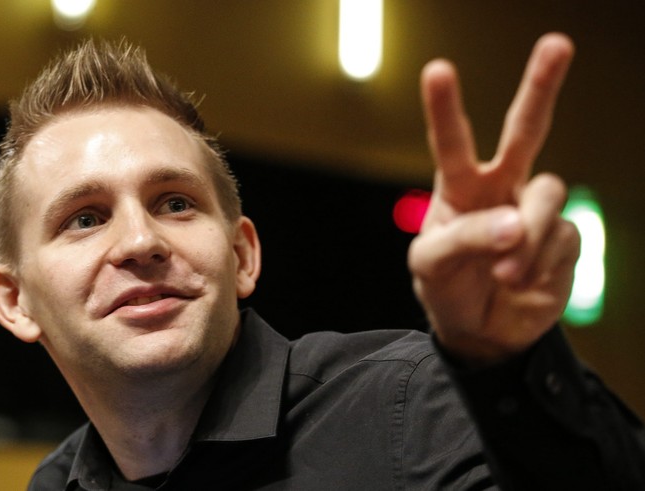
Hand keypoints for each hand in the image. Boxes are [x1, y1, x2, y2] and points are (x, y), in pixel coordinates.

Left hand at [409, 33, 581, 365]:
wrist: (481, 333)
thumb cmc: (447, 289)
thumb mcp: (432, 266)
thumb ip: (464, 239)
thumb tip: (513, 224)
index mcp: (458, 188)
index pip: (451, 142)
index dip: (445, 107)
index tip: (437, 70)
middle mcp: (500, 188)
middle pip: (525, 130)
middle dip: (541, 87)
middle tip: (557, 43)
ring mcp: (533, 211)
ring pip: (546, 193)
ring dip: (525, 233)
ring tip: (505, 273)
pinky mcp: (563, 238)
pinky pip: (560, 238)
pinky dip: (539, 264)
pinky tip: (521, 283)